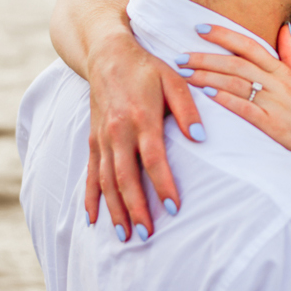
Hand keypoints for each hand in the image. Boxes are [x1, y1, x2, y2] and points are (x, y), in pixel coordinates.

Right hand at [83, 30, 202, 241]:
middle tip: (146, 234)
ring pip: (106, 180)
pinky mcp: (93, 140)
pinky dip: (90, 197)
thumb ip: (187, 109)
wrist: (107, 54)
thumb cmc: (147, 68)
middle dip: (136, 208)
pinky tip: (93, 219)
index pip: (153, 158)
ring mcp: (102, 138)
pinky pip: (90, 173)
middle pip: (125, 177)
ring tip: (124, 235)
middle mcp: (118, 131)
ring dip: (115, 209)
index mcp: (141, 117)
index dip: (163, 185)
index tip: (174, 208)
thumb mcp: (174, 80)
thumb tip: (201, 138)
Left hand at [183, 23, 290, 190]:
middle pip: (237, 63)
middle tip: (179, 57)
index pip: (250, 45)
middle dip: (204, 58)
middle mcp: (280, 84)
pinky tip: (204, 95)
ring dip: (206, 77)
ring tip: (183, 75)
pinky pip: (245, 108)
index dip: (224, 35)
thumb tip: (283, 28)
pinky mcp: (274, 125)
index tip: (199, 28)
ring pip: (236, 83)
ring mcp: (277, 104)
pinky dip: (224, 99)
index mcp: (285, 72)